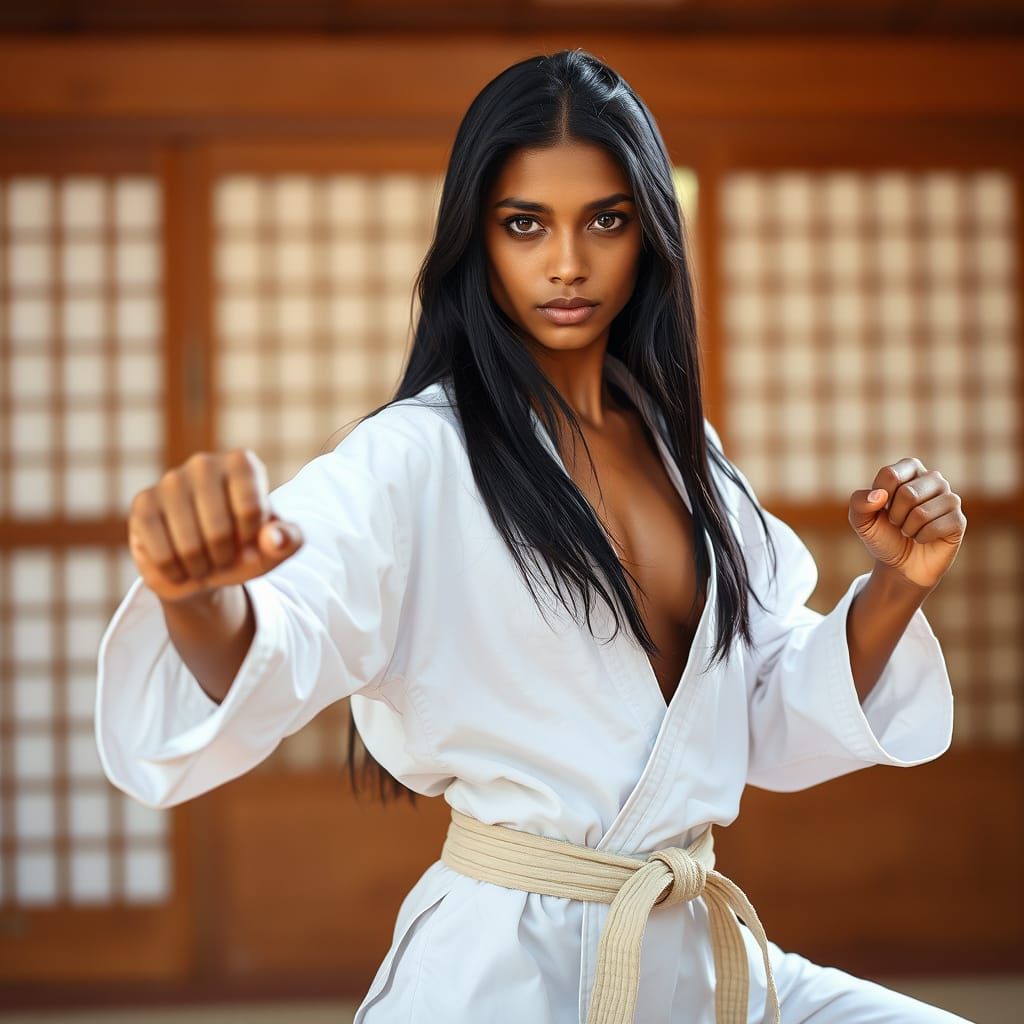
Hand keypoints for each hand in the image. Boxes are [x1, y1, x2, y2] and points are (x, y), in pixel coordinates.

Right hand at [127, 449, 303, 604]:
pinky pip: (161, 552)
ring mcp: (170, 480)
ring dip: (201, 567)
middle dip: (226, 557)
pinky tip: (180, 564)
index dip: (254, 540)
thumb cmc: (247, 547)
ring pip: (189, 545)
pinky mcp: (143, 503)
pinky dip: (175, 570)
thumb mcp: (276, 547)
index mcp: (242, 464)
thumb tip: (272, 540)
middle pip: (219, 530)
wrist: (206, 564)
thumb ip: (288, 540)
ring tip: (204, 560)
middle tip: (224, 555)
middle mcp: (204, 463)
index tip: (251, 540)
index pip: (253, 509)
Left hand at [848, 457, 965, 591]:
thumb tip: (879, 496)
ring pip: (921, 512)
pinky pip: (935, 527)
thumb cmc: (882, 535)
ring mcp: (950, 498)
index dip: (879, 498)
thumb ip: (859, 502)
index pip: (890, 474)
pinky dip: (921, 538)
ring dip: (908, 528)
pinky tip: (923, 538)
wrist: (900, 564)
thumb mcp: (861, 519)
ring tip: (910, 530)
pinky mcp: (958, 520)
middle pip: (907, 494)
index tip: (882, 508)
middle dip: (895, 516)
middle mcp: (933, 479)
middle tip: (898, 523)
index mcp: (910, 469)